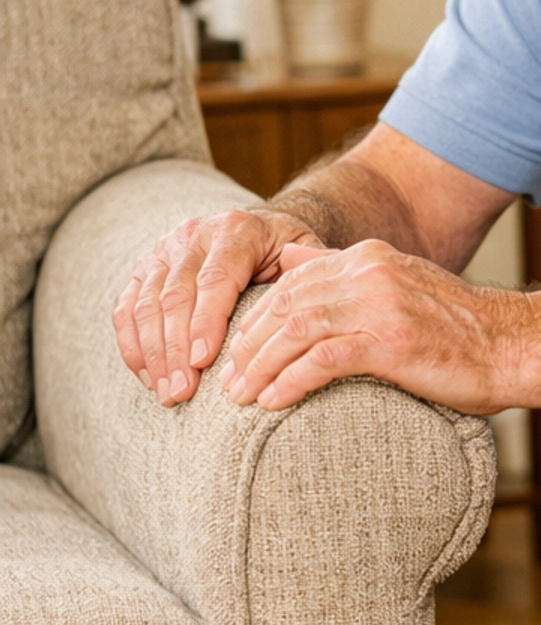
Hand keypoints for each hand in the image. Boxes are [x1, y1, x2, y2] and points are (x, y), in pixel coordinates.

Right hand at [114, 208, 323, 403]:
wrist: (257, 230)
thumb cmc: (286, 252)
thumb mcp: (305, 254)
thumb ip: (316, 272)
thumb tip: (330, 293)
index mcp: (236, 230)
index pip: (215, 279)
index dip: (206, 321)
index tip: (205, 362)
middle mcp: (193, 235)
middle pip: (175, 296)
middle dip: (176, 349)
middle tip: (182, 392)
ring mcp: (163, 251)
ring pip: (146, 305)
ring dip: (153, 354)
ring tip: (167, 394)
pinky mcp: (143, 270)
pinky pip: (126, 309)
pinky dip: (134, 346)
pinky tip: (149, 378)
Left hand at [220, 238, 515, 413]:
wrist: (514, 347)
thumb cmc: (459, 330)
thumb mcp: (399, 285)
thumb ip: (345, 273)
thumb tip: (293, 259)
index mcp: (368, 257)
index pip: (293, 281)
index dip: (257, 316)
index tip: (237, 350)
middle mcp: (370, 272)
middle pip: (287, 304)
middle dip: (249, 343)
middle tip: (228, 378)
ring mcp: (381, 304)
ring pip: (297, 330)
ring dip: (261, 366)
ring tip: (241, 396)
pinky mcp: (392, 341)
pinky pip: (324, 359)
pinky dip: (291, 381)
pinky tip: (273, 402)